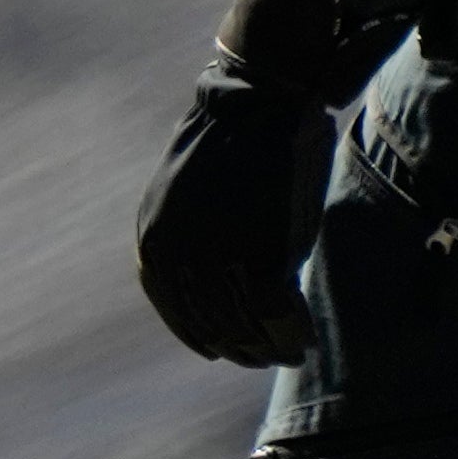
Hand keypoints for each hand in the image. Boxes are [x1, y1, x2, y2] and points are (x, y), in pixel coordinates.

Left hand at [132, 78, 331, 368]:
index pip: (172, 307)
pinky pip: (275, 316)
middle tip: (264, 356)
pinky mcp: (259, 256)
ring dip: (267, 348)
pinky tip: (303, 340)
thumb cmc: (232, 141)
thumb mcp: (190, 194)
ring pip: (243, 326)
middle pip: (209, 324)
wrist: (257, 102)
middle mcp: (177, 255)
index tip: (219, 349)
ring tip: (286, 353)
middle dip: (238, 347)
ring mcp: (217, 257)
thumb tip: (210, 287)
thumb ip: (190, 239)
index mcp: (154, 238)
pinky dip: (290, 335)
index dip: (197, 334)